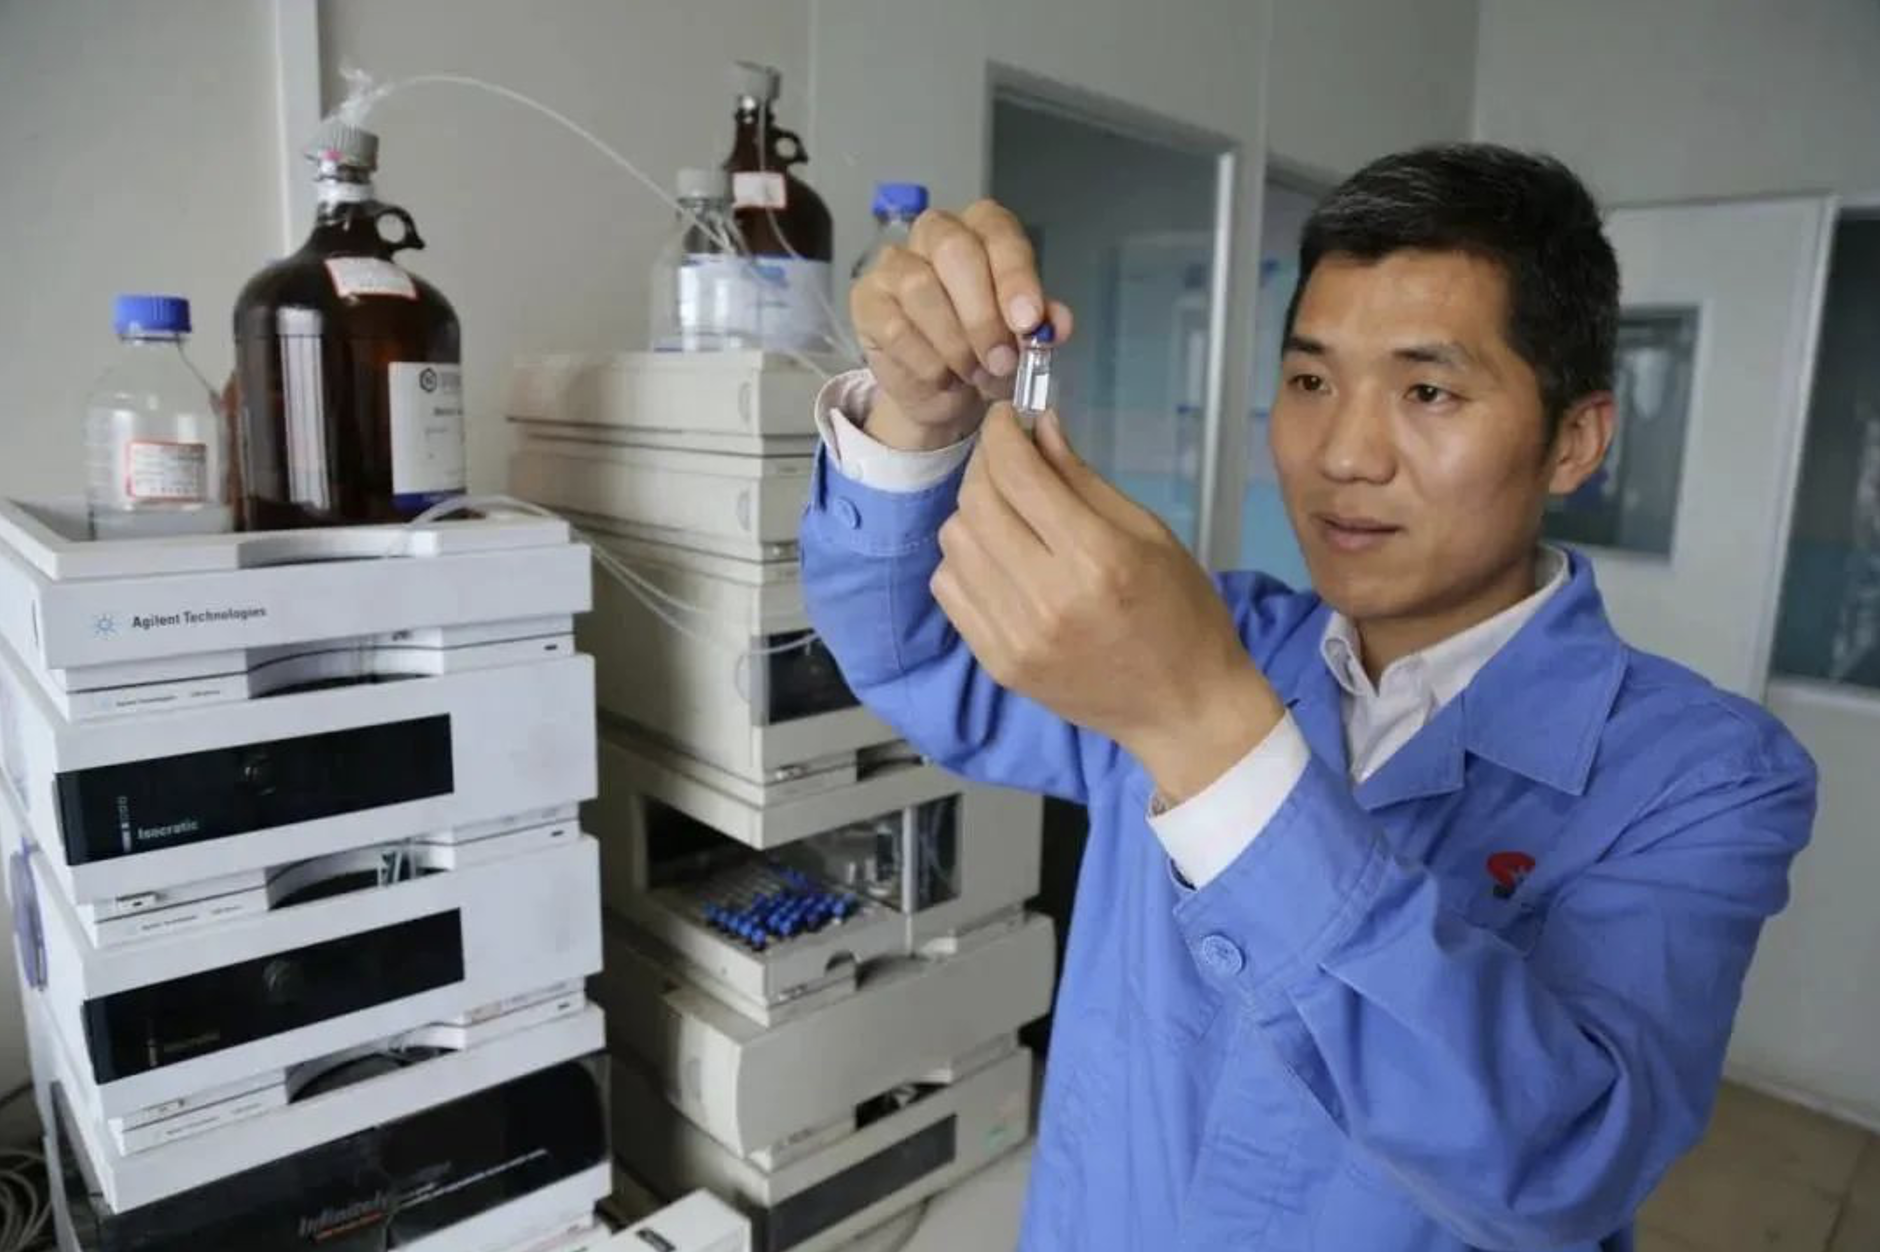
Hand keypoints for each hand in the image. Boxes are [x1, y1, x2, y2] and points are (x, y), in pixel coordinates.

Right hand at [850, 199, 1073, 451]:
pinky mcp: (866, 300)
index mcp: (982, 229)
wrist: (943, 389)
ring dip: (955, 343)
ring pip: (920, 288)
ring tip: (975, 375)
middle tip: (1001, 361)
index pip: (999, 233)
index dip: (1014, 277)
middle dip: (983, 314)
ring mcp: (894, 264)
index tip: (1028, 322)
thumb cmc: (987, 349)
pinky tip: (944, 378)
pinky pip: (894, 327)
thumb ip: (1041, 326)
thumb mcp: (1023, 339)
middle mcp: (935, 233)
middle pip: (954, 250)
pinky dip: (926, 362)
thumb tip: (1056, 324)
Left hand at [931, 405, 1285, 802]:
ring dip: (974, 512)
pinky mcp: (997, 662)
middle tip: (1007, 460)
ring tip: (1007, 512)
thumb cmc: (1182, 613)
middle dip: (986, 466)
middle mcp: (1046, 598)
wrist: (1183, 709)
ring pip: (955, 542)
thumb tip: (1038, 427)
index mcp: (1096, 558)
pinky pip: (949, 588)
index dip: (1003, 433)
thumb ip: (1084, 480)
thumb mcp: (1149, 534)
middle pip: (977, 503)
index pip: (1019, 475)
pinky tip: (998, 558)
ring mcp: (1015, 636)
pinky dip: (965, 559)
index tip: (1005, 418)